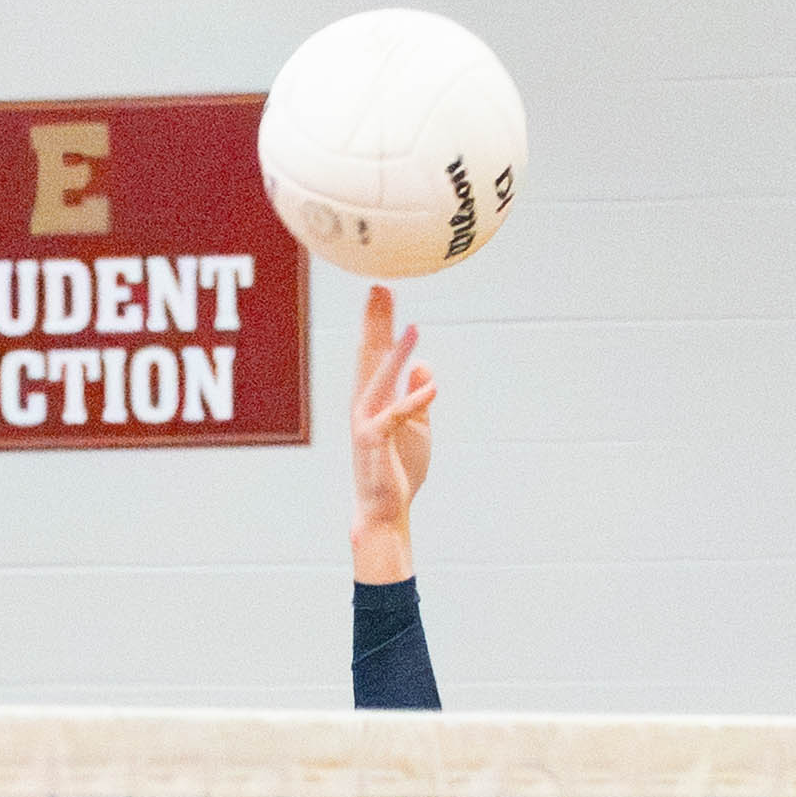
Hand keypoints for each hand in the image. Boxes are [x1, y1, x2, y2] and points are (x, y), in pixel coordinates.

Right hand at [350, 284, 436, 564]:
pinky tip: (431, 386)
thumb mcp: (416, 428)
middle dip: (376, 321)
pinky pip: (396, 416)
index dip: (381, 322)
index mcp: (372, 398)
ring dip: (397, 353)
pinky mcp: (373, 442)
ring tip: (411, 327)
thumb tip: (423, 367)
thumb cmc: (398, 470)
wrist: (384, 509)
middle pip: (370, 354)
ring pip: (380, 379)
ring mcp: (365, 421)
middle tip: (380, 287)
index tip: (383, 290)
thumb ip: (417, 398)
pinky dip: (413, 401)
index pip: (377, 353)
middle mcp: (363, 404)